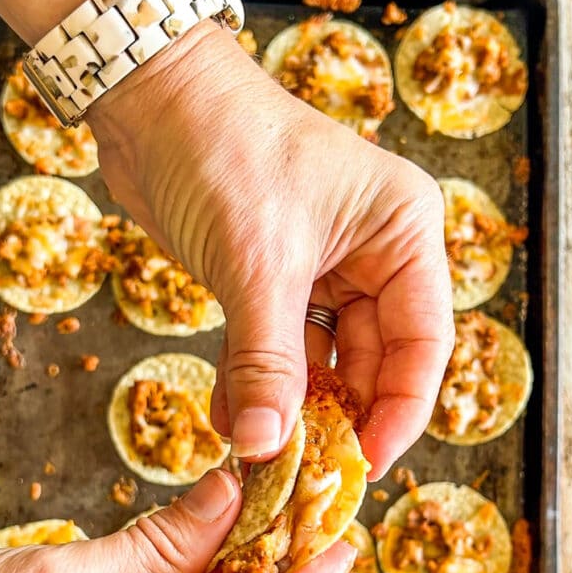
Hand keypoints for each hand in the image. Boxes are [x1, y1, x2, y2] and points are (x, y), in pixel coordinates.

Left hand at [91, 23, 453, 477]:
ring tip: (264, 454)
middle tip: (309, 472)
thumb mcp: (257, 263)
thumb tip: (268, 445)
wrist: (149, 101)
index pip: (422, 342)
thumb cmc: (224, 148)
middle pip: (373, 359)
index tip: (367, 465)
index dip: (399, 410)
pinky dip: (256, 383)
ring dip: (290, 405)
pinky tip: (235, 420)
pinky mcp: (271, 279)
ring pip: (320, 359)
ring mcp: (322, 268)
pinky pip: (275, 348)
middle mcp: (373, 253)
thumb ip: (267, 360)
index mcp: (402, 233)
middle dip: (338, 414)